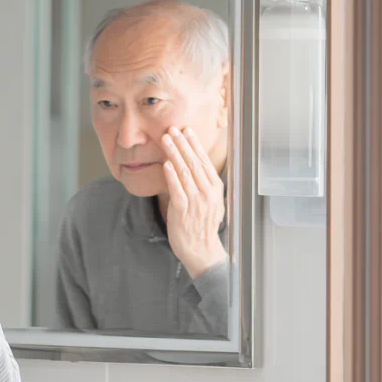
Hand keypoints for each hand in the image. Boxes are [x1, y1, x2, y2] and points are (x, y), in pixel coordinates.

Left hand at [161, 126, 227, 278]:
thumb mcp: (211, 203)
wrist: (202, 251)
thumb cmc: (203, 227)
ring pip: (184, 171)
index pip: (204, 161)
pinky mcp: (184, 210)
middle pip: (194, 162)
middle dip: (182, 143)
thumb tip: (195, 166)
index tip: (187, 131)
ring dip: (174, 153)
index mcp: (216, 189)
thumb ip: (205, 185)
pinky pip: (177, 189)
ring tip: (166, 139)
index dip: (195, 144)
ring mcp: (196, 201)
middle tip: (172, 129)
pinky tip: (166, 163)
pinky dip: (171, 174)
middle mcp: (208, 193)